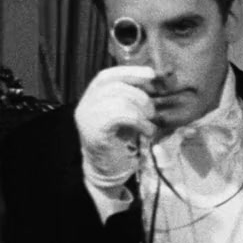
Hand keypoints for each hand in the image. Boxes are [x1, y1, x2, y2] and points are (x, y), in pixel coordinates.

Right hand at [74, 66, 157, 188]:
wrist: (109, 170)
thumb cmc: (121, 142)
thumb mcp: (129, 115)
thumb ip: (135, 98)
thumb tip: (157, 81)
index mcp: (92, 97)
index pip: (107, 75)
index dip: (130, 72)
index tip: (151, 74)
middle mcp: (85, 104)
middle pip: (115, 86)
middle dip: (140, 95)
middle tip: (152, 111)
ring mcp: (87, 117)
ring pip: (118, 99)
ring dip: (141, 110)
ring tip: (149, 123)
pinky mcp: (94, 131)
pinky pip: (119, 115)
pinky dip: (139, 121)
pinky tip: (146, 131)